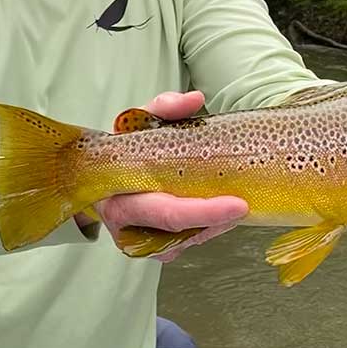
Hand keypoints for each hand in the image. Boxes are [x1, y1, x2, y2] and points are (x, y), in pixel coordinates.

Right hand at [95, 91, 247, 261]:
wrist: (103, 174)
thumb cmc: (124, 149)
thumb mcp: (139, 122)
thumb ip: (164, 108)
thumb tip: (194, 100)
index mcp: (118, 195)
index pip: (166, 211)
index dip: (204, 211)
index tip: (238, 204)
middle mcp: (126, 224)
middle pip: (178, 231)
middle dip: (214, 220)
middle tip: (244, 206)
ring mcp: (139, 240)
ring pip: (185, 240)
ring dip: (212, 225)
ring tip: (230, 204)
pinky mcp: (152, 248)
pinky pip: (185, 243)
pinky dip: (205, 230)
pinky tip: (217, 214)